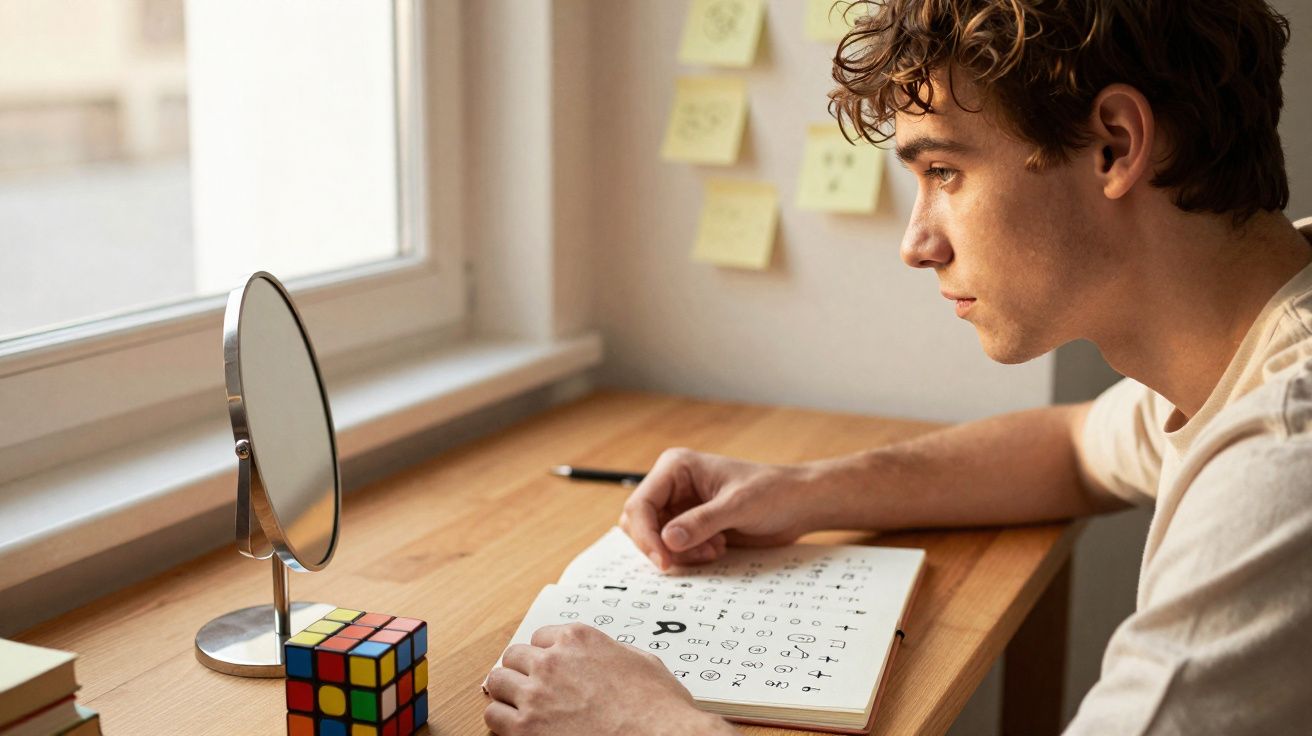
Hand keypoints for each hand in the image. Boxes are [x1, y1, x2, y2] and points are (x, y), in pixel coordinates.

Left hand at [484, 623, 729, 735]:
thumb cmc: (658, 708)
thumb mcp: (641, 662)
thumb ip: (612, 652)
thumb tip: (605, 656)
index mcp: (579, 639)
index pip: (540, 637)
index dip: (544, 654)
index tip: (546, 667)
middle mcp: (552, 661)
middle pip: (514, 656)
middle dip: (522, 671)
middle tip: (530, 686)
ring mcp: (536, 694)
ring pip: (497, 682)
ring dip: (507, 693)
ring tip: (518, 706)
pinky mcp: (525, 728)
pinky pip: (493, 716)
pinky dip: (502, 721)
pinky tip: (517, 727)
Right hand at [619, 448, 825, 569]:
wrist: (799, 504)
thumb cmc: (773, 492)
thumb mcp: (738, 506)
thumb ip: (702, 523)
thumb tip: (667, 541)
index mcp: (676, 468)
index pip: (640, 504)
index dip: (645, 536)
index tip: (664, 561)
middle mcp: (672, 486)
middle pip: (639, 523)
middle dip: (661, 546)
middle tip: (694, 557)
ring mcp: (680, 506)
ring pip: (655, 539)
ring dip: (679, 553)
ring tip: (713, 549)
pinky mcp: (691, 526)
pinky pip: (673, 548)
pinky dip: (689, 556)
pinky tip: (717, 549)